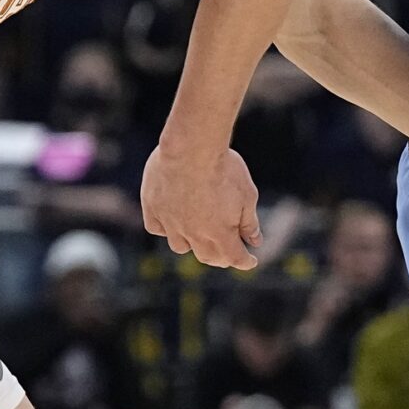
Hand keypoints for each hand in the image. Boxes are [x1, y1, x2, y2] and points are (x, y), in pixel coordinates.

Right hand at [142, 144, 262, 269]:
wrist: (191, 146)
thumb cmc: (224, 168)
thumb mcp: (247, 194)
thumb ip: (249, 222)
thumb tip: (254, 241)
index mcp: (220, 233)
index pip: (235, 258)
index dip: (245, 261)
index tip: (251, 261)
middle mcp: (193, 234)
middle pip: (207, 256)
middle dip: (221, 257)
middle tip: (227, 252)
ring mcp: (171, 222)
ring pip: (180, 246)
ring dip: (192, 245)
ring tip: (198, 236)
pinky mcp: (153, 207)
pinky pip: (157, 228)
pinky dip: (165, 229)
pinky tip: (171, 222)